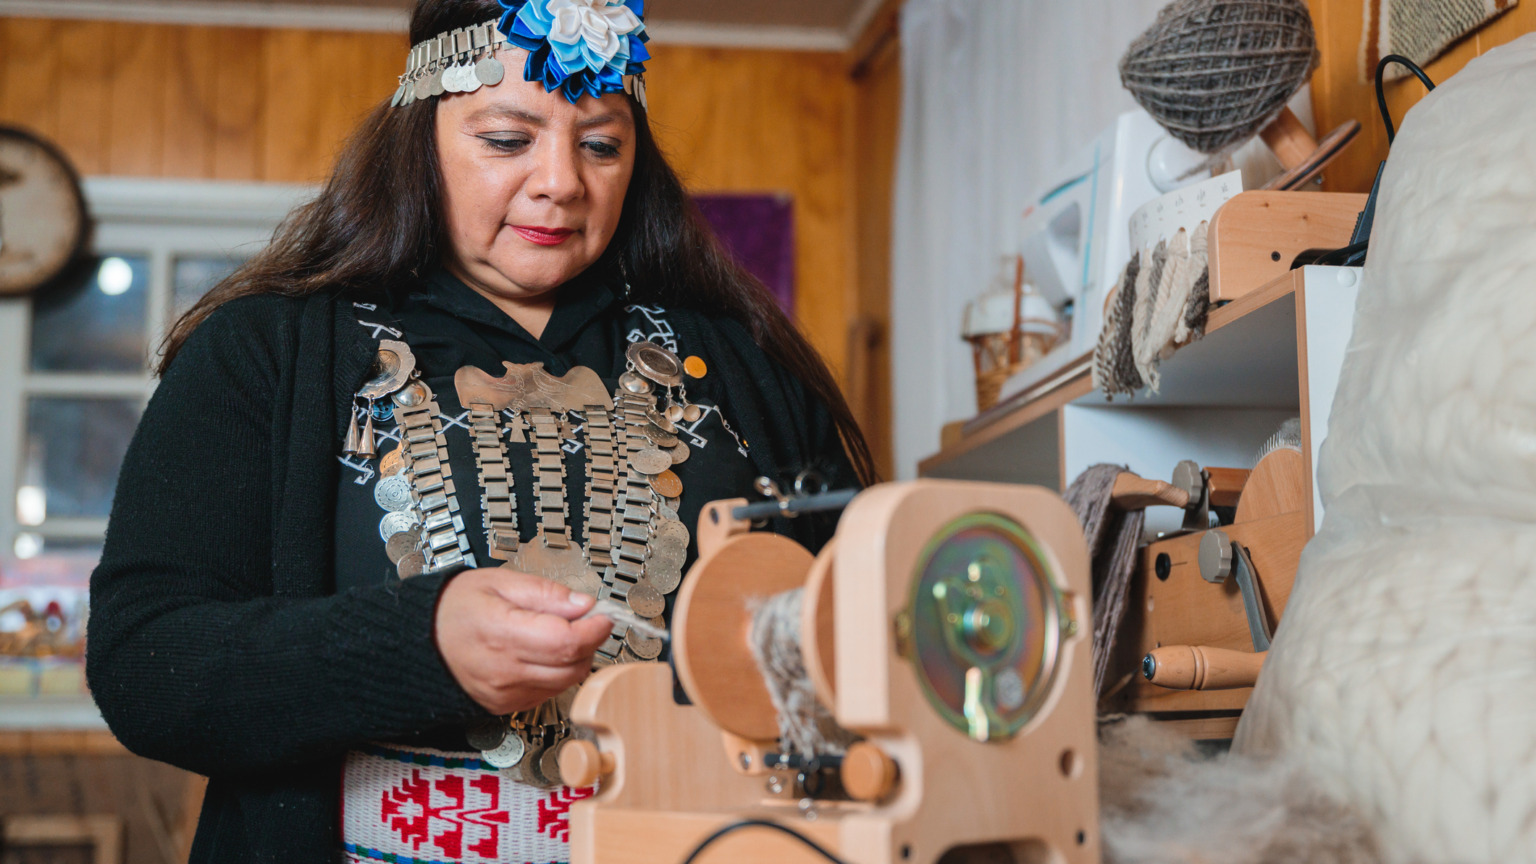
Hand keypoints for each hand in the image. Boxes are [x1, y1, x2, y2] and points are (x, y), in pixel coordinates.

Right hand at [434, 567, 612, 714]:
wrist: (419, 641)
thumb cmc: (453, 609)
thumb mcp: (498, 581)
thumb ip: (545, 592)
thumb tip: (583, 604)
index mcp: (501, 634)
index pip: (567, 641)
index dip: (594, 628)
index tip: (603, 615)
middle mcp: (504, 670)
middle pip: (573, 665)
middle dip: (590, 642)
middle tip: (585, 620)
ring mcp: (505, 693)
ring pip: (565, 682)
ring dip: (575, 659)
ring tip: (561, 633)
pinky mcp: (506, 706)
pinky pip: (548, 693)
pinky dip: (557, 673)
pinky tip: (544, 654)